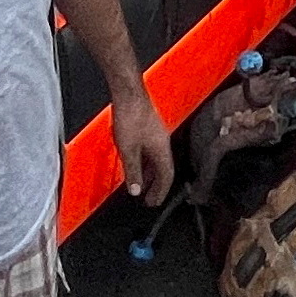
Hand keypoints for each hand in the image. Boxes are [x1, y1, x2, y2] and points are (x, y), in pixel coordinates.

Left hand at [111, 87, 175, 201]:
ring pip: (156, 160)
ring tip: (142, 185)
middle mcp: (162, 142)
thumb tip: (136, 190)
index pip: (166, 175)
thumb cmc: (131, 118)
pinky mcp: (148, 128)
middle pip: (163, 169)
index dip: (161, 191)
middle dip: (156, 185)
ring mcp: (156, 135)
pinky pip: (150, 152)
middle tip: (149, 198)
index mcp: (161, 149)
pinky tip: (135, 164)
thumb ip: (133, 172)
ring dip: (150, 174)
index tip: (154, 202)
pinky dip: (145, 163)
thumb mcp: (128, 150)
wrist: (129, 94)